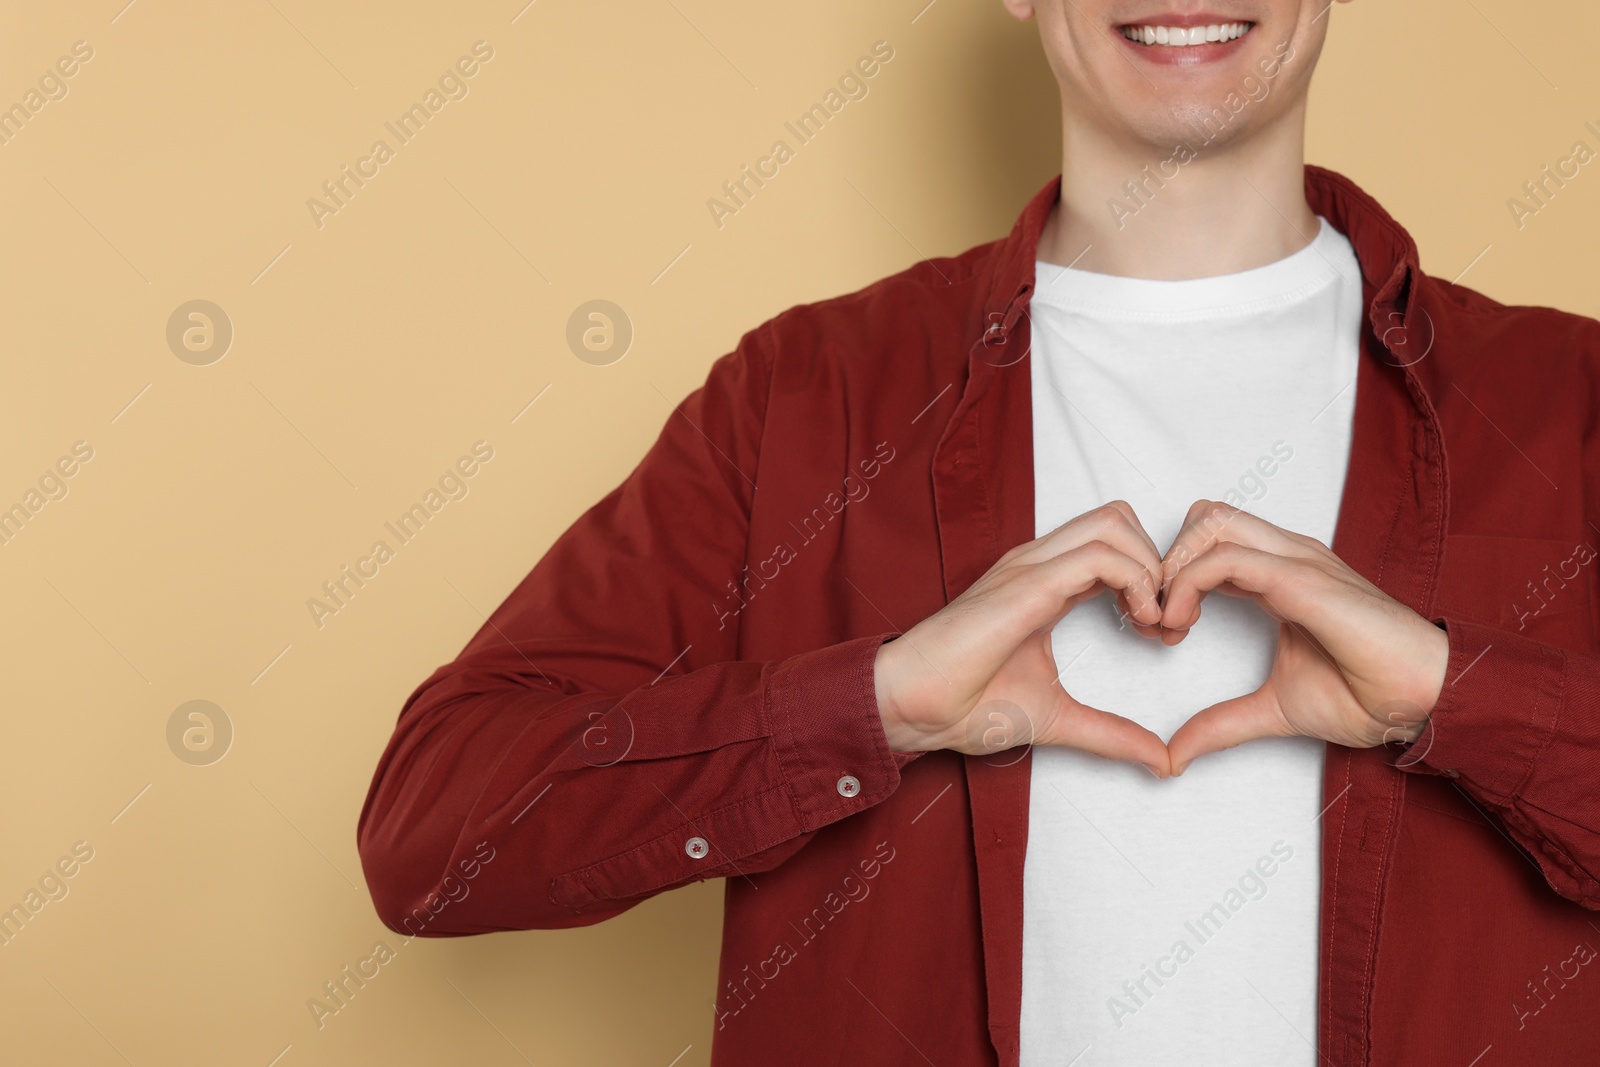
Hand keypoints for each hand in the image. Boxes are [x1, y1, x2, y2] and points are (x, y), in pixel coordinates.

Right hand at [874, 502, 1172, 775]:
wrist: (912, 706)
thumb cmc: (963, 705)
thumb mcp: (1058, 718)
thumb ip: (1111, 733)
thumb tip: (1161, 760)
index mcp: (1043, 585)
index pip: (1113, 546)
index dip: (1152, 580)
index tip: (1162, 633)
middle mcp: (1038, 565)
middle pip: (1119, 518)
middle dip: (1159, 561)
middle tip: (1166, 620)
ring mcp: (1031, 568)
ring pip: (1115, 522)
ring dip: (1152, 567)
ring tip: (1154, 620)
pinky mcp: (1028, 583)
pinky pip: (1101, 555)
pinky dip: (1137, 581)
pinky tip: (1140, 621)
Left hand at [1157, 500, 1450, 774]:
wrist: (1424, 701)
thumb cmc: (1368, 695)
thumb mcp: (1274, 710)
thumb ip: (1221, 724)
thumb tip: (1175, 753)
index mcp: (1279, 575)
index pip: (1208, 541)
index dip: (1171, 577)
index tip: (1158, 630)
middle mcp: (1285, 556)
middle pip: (1203, 517)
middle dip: (1165, 561)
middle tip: (1156, 620)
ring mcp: (1295, 561)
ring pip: (1209, 521)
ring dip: (1172, 568)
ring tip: (1167, 623)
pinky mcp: (1301, 578)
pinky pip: (1225, 558)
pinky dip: (1187, 584)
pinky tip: (1180, 625)